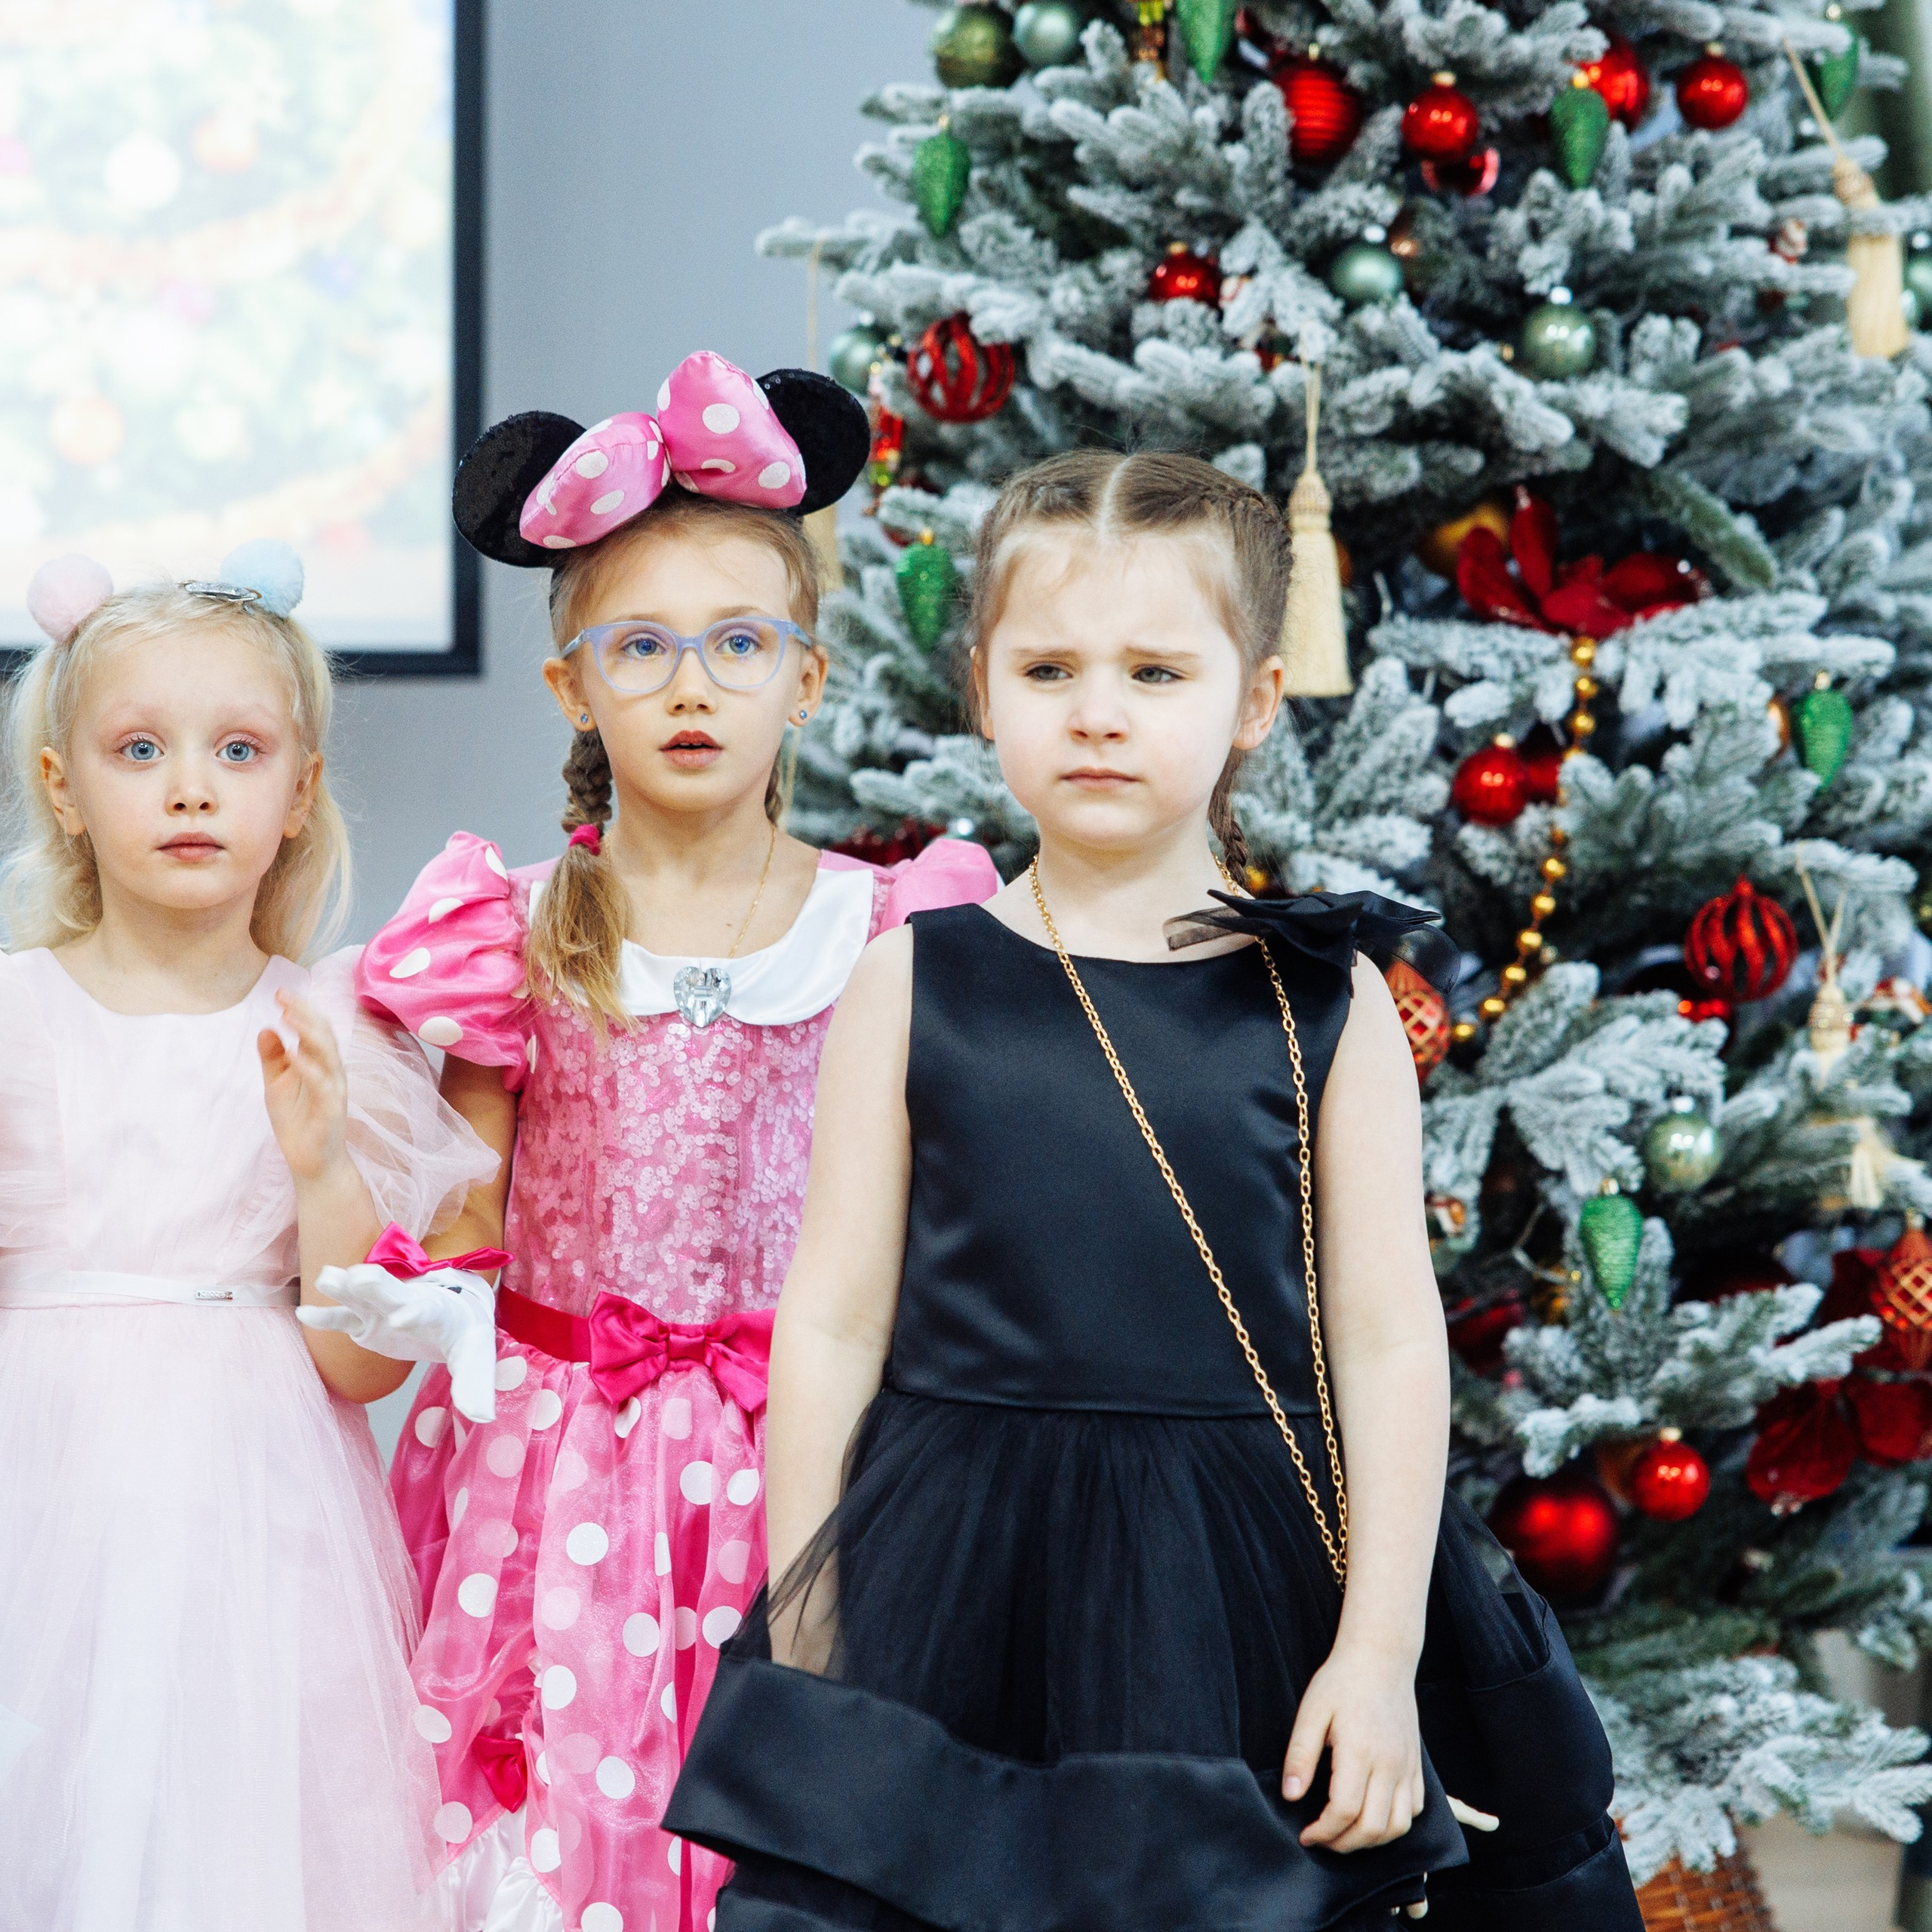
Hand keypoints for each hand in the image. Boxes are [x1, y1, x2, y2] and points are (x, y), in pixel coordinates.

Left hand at [259, 992, 348, 1186]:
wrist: (311, 1162)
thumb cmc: (296, 1121)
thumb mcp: (277, 1085)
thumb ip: (273, 1058)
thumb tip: (266, 1028)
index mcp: (321, 1063)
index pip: (315, 1029)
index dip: (300, 1009)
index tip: (280, 993)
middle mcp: (332, 1072)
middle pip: (324, 1034)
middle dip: (305, 1013)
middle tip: (284, 996)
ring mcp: (334, 1090)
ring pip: (328, 1054)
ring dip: (309, 1033)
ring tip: (289, 1017)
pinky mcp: (331, 1109)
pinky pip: (323, 1084)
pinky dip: (310, 1067)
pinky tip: (294, 1054)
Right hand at [300, 1262, 499, 1422]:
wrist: (453, 1312)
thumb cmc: (464, 1335)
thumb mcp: (475, 1359)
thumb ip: (475, 1386)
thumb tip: (482, 1417)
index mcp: (439, 1311)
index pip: (427, 1310)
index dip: (416, 1313)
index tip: (403, 1320)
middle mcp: (408, 1303)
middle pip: (391, 1291)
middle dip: (377, 1284)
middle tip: (361, 1275)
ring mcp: (383, 1310)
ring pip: (362, 1296)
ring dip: (346, 1287)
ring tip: (326, 1277)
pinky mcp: (365, 1322)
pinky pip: (342, 1318)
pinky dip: (325, 1316)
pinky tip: (304, 1313)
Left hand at [1284, 1643, 1424, 1852]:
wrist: (1381, 1658)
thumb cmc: (1341, 1682)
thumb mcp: (1311, 1711)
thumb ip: (1300, 1755)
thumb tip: (1290, 1795)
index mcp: (1359, 1750)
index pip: (1344, 1810)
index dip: (1323, 1832)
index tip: (1306, 1835)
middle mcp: (1389, 1764)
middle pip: (1372, 1827)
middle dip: (1344, 1844)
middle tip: (1322, 1839)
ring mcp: (1407, 1766)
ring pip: (1398, 1826)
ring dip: (1371, 1841)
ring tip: (1346, 1835)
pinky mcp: (1417, 1765)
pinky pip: (1414, 1810)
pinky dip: (1395, 1825)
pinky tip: (1373, 1816)